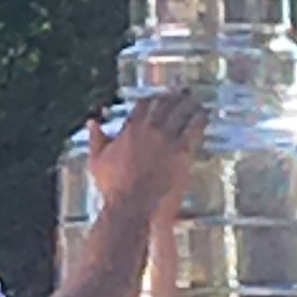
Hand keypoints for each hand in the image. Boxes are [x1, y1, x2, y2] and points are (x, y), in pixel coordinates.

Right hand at [88, 90, 205, 223]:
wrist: (131, 205)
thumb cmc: (113, 186)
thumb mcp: (98, 160)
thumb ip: (96, 138)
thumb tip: (92, 122)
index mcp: (131, 128)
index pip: (144, 104)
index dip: (154, 98)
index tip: (160, 97)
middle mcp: (149, 129)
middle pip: (166, 104)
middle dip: (175, 96)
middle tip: (183, 92)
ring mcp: (166, 139)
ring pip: (181, 112)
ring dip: (190, 104)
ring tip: (196, 101)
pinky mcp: (180, 151)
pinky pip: (193, 129)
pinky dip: (199, 119)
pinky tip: (204, 115)